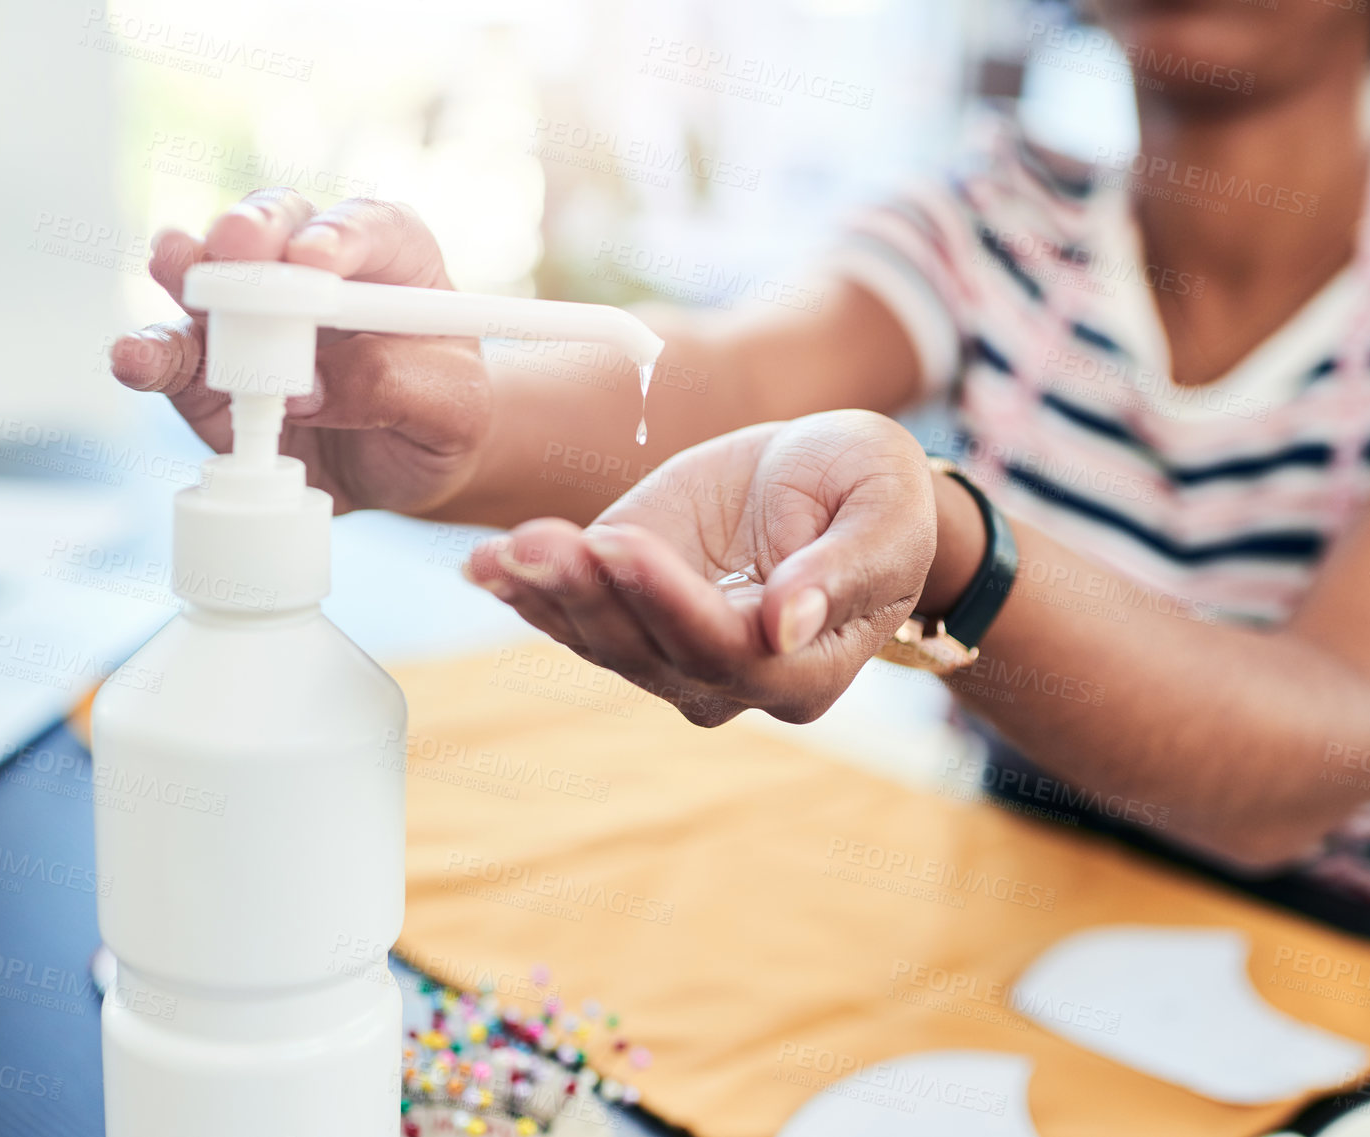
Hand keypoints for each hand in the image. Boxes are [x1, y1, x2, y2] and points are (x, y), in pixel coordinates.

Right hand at [110, 191, 491, 514]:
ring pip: (212, 274)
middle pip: (277, 226)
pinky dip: (150, 353)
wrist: (402, 465)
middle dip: (255, 230)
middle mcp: (312, 269)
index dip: (341, 234)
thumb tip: (308, 386)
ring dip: (190, 271)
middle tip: (239, 247)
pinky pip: (175, 353)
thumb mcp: (452, 409)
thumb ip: (392, 386)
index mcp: (394, 259)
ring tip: (176, 272)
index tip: (318, 258)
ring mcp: (252, 312)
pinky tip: (134, 356)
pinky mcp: (208, 367)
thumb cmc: (440, 418)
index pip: (371, 227)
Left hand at [465, 411, 937, 725]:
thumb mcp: (887, 511)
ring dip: (546, 593)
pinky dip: (524, 589)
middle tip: (537, 541)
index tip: (624, 542)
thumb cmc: (875, 497)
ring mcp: (670, 654)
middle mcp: (728, 681)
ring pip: (600, 639)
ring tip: (503, 550)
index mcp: (803, 671)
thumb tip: (785, 623)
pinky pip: (572, 615)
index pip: (725, 648)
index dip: (669, 600)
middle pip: (648, 651)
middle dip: (588, 594)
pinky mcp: (627, 612)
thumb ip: (847, 569)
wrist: (835, 487)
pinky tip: (482, 564)